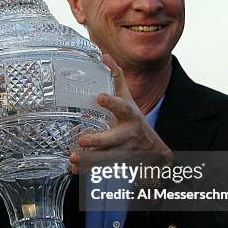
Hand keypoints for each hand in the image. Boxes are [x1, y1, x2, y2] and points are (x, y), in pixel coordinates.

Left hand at [70, 54, 172, 173]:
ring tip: (73, 159)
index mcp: (129, 116)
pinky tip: (74, 170)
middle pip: (113, 139)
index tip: (99, 97)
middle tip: (81, 140)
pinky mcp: (118, 165)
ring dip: (89, 160)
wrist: (154, 153)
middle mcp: (127, 136)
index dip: (112, 102)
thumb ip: (117, 78)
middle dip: (98, 141)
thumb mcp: (128, 99)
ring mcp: (123, 152)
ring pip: (106, 158)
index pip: (122, 107)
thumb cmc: (134, 121)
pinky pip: (101, 169)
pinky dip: (87, 171)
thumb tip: (104, 55)